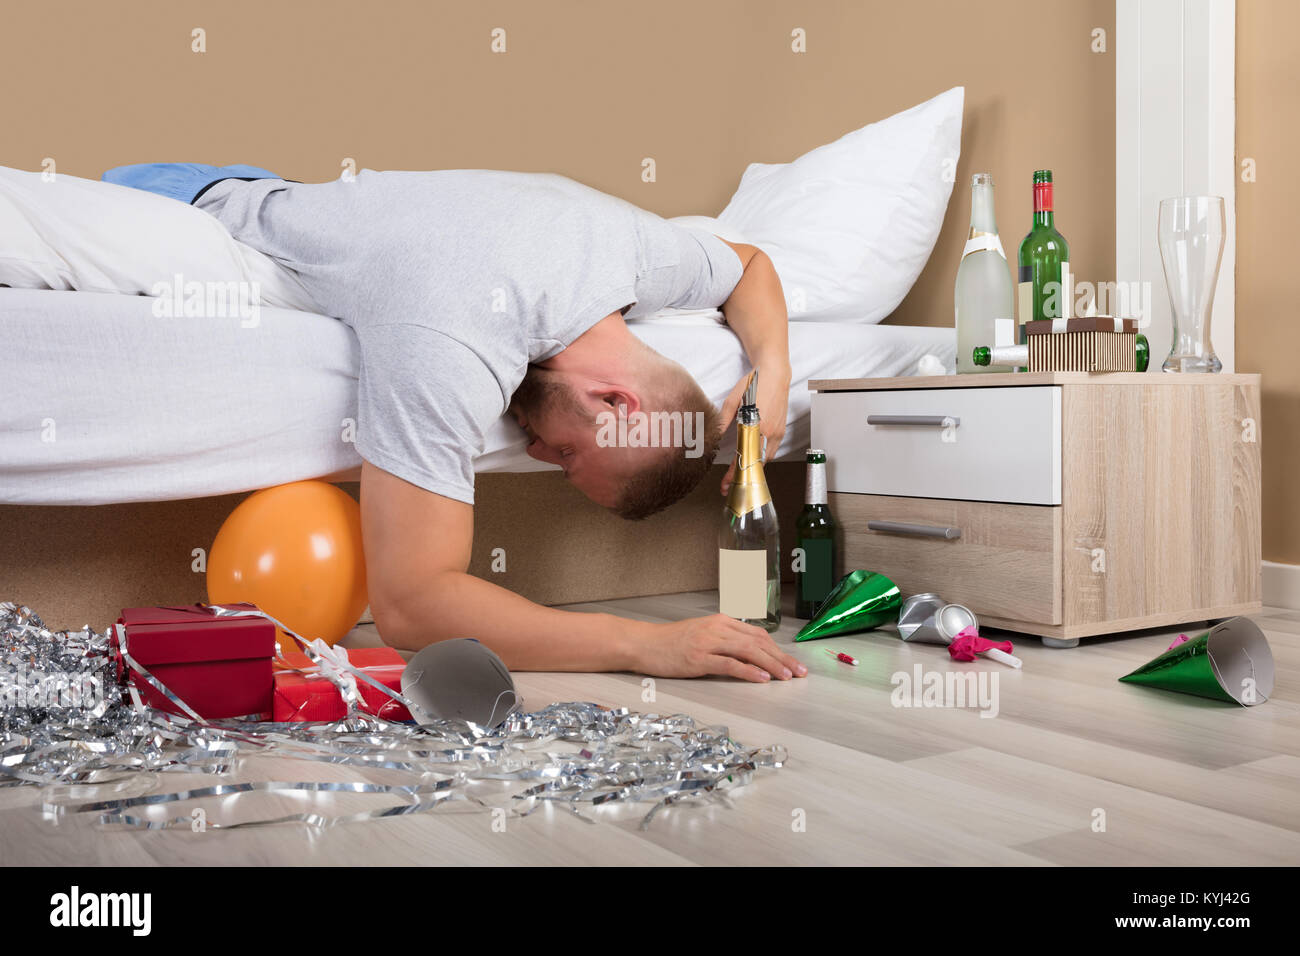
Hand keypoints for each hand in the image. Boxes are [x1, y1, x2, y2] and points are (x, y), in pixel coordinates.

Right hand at [633, 614, 807, 681]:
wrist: (643, 643)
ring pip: (748, 652)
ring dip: (772, 665)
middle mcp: (718, 628)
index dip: (778, 649)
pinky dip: (748, 671)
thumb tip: (749, 654)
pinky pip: (729, 664)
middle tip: (800, 672)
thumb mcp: (702, 634)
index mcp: (721, 622)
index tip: (792, 663)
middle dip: (782, 658)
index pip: (758, 634)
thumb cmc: (671, 643)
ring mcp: (708, 643)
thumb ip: (724, 640)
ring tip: (787, 677)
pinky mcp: (698, 658)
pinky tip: (762, 679)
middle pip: (758, 642)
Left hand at [718, 364, 790, 494]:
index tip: (726, 483)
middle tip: (729, 483)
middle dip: (742, 476)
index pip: (743, 457)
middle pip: (756, 463)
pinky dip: (762, 457)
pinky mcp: (782, 431)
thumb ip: (723, 420)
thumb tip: (714, 436)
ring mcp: (778, 432)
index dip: (733, 473)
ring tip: (739, 472)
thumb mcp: (733, 400)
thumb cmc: (754, 384)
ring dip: (753, 467)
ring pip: (766, 459)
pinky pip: (772, 451)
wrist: (775, 374)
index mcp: (755, 425)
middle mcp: (769, 432)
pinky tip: (752, 457)